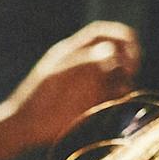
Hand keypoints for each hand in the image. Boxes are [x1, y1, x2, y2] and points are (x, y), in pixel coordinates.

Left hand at [0, 21, 137, 159]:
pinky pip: (115, 91)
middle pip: (115, 49)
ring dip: (127, 74)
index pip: (101, 33)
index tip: (131, 46)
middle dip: (129, 55)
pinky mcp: (93, 100)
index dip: (119, 35)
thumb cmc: (36, 98)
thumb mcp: (56, 75)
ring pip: (118, 71)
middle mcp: (84, 63)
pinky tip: (119, 95)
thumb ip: (82, 61)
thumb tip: (110, 50)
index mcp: (72, 51)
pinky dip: (122, 90)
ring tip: (125, 83)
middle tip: (132, 68)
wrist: (26, 126)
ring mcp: (90, 81)